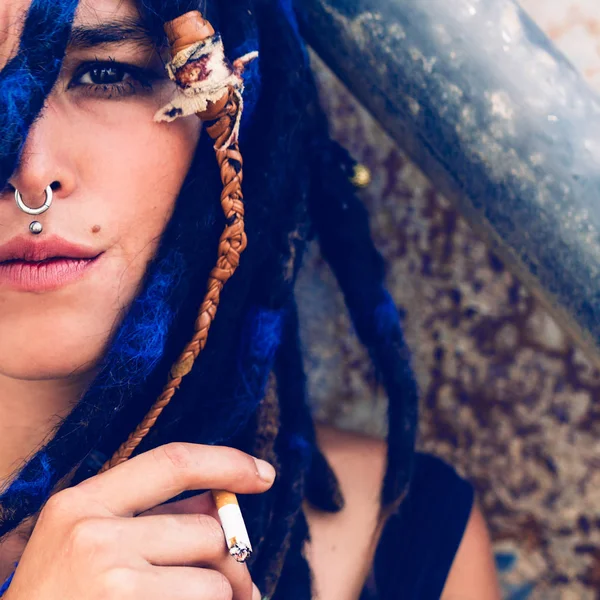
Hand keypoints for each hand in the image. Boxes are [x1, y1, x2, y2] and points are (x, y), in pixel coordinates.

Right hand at [4, 443, 274, 599]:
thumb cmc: (62, 599)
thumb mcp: (90, 545)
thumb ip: (152, 517)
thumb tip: (221, 500)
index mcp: (81, 502)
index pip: (173, 461)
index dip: (227, 462)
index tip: (264, 473)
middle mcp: (93, 533)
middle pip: (207, 530)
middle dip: (229, 560)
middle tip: (235, 584)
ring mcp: (111, 578)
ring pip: (215, 577)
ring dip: (220, 597)